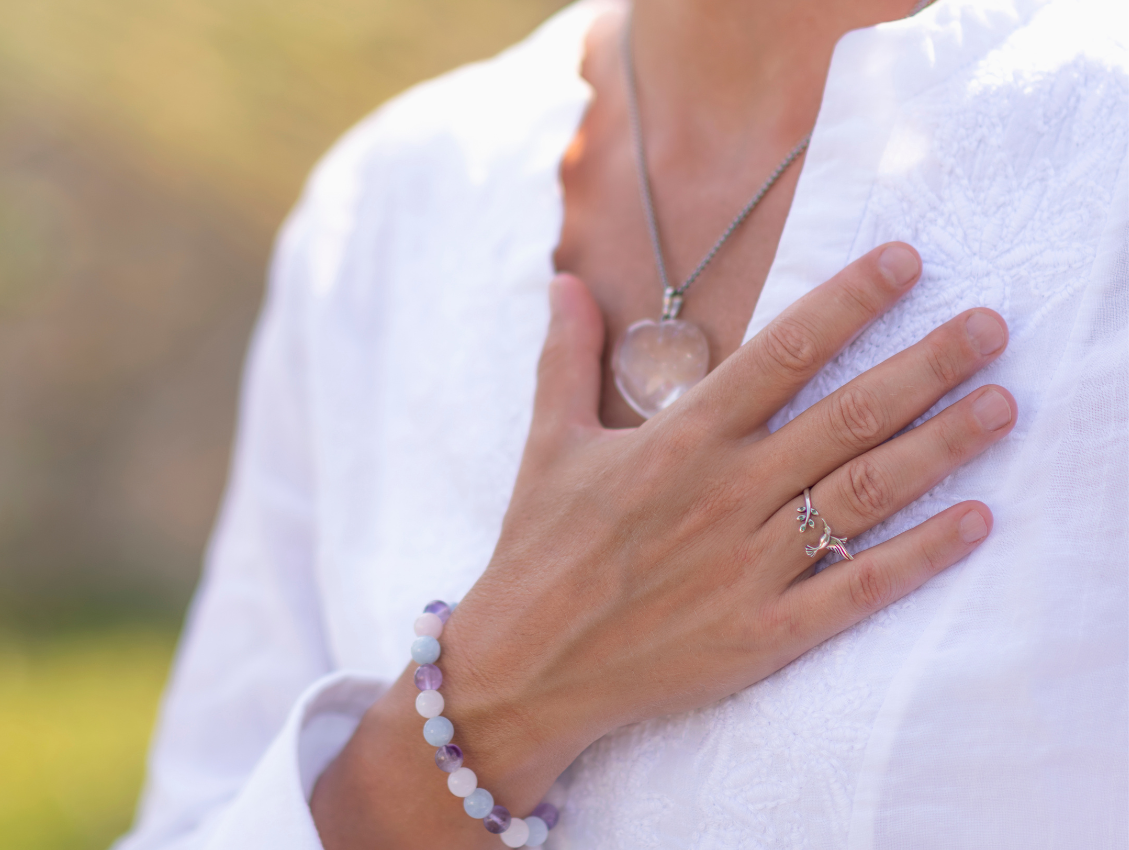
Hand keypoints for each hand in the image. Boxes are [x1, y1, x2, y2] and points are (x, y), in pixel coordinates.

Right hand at [313, 243, 1013, 847]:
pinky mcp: (762, 633)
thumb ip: (565, 357)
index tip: (906, 261)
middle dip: (926, 365)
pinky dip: (919, 557)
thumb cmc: (538, 549)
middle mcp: (725, 494)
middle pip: (846, 415)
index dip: (849, 301)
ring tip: (1003, 406)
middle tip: (991, 327)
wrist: (526, 665)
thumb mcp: (546, 443)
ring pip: (864, 494)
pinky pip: (855, 588)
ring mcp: (749, 565)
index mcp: (679, 441)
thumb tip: (561, 281)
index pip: (781, 352)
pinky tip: (974, 521)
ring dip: (941, 447)